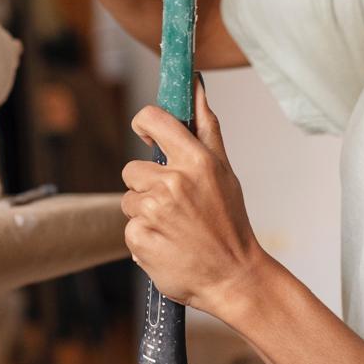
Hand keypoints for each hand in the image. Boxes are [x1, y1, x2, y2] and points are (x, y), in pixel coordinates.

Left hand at [122, 79, 266, 318]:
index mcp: (196, 161)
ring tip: (174, 227)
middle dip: (147, 185)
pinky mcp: (140, 240)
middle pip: (132, 170)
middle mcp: (173, 183)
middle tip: (175, 205)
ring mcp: (154, 213)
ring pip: (128, 201)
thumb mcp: (225, 171)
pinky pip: (129, 229)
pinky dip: (144, 238)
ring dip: (145, 214)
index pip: (154, 119)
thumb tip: (197, 85)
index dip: (144, 123)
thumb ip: (207, 127)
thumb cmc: (230, 222)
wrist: (234, 277)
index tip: (146, 135)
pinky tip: (167, 244)